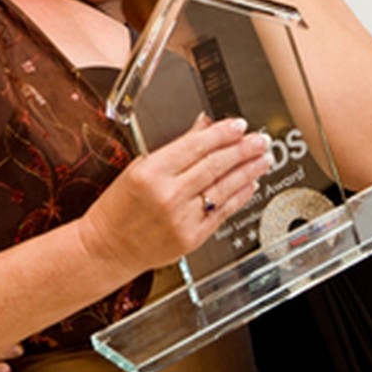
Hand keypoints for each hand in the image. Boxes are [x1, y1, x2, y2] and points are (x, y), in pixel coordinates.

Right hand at [78, 115, 274, 276]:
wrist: (108, 246)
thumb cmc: (118, 207)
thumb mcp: (139, 167)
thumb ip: (174, 148)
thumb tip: (203, 127)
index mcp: (150, 172)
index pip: (195, 146)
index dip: (221, 134)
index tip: (238, 125)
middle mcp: (168, 195)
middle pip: (214, 166)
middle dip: (242, 150)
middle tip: (260, 140)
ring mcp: (182, 218)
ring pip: (223, 188)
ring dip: (248, 171)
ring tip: (263, 159)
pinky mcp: (192, 238)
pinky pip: (222, 212)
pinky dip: (238, 196)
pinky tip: (249, 184)